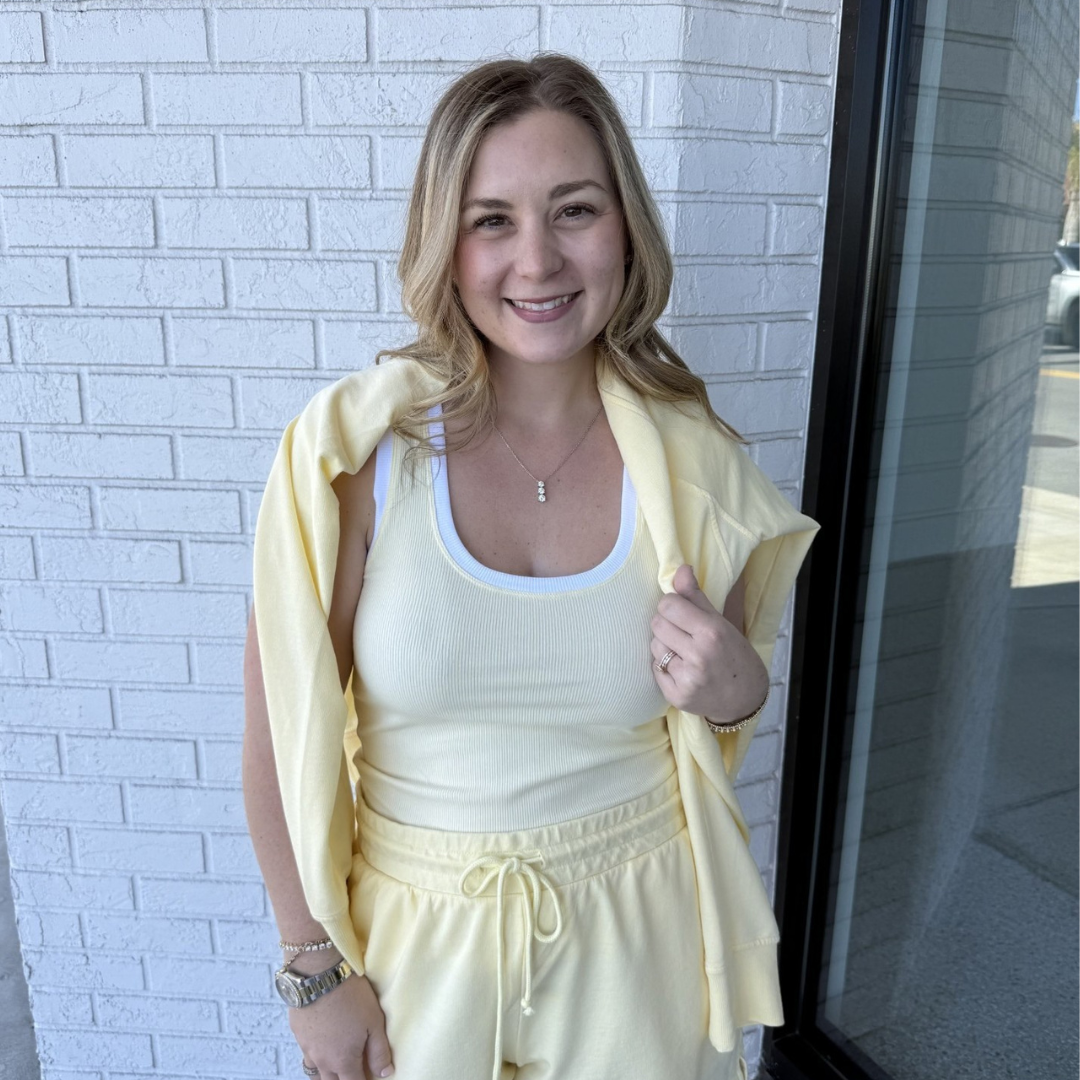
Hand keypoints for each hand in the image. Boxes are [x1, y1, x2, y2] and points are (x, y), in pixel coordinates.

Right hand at [289, 964, 394, 1079]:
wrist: (319, 972)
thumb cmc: (351, 996)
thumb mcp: (374, 1022)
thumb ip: (380, 1051)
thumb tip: (385, 1073)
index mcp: (343, 1061)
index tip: (370, 1075)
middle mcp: (322, 1060)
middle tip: (355, 1070)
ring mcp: (307, 1048)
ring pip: (316, 1072)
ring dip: (327, 1072)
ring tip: (337, 1064)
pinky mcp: (297, 1033)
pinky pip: (306, 1053)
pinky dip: (316, 1054)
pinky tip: (322, 1043)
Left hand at [650, 564, 768, 721]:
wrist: (746, 698)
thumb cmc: (735, 655)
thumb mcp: (720, 622)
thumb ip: (695, 596)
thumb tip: (680, 569)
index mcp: (711, 632)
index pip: (668, 605)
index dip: (672, 605)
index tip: (682, 611)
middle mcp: (698, 655)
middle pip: (657, 624)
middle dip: (667, 624)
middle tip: (682, 632)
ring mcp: (687, 678)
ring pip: (654, 645)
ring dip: (665, 644)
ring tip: (684, 651)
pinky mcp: (676, 696)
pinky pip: (656, 668)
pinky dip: (665, 666)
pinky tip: (683, 668)